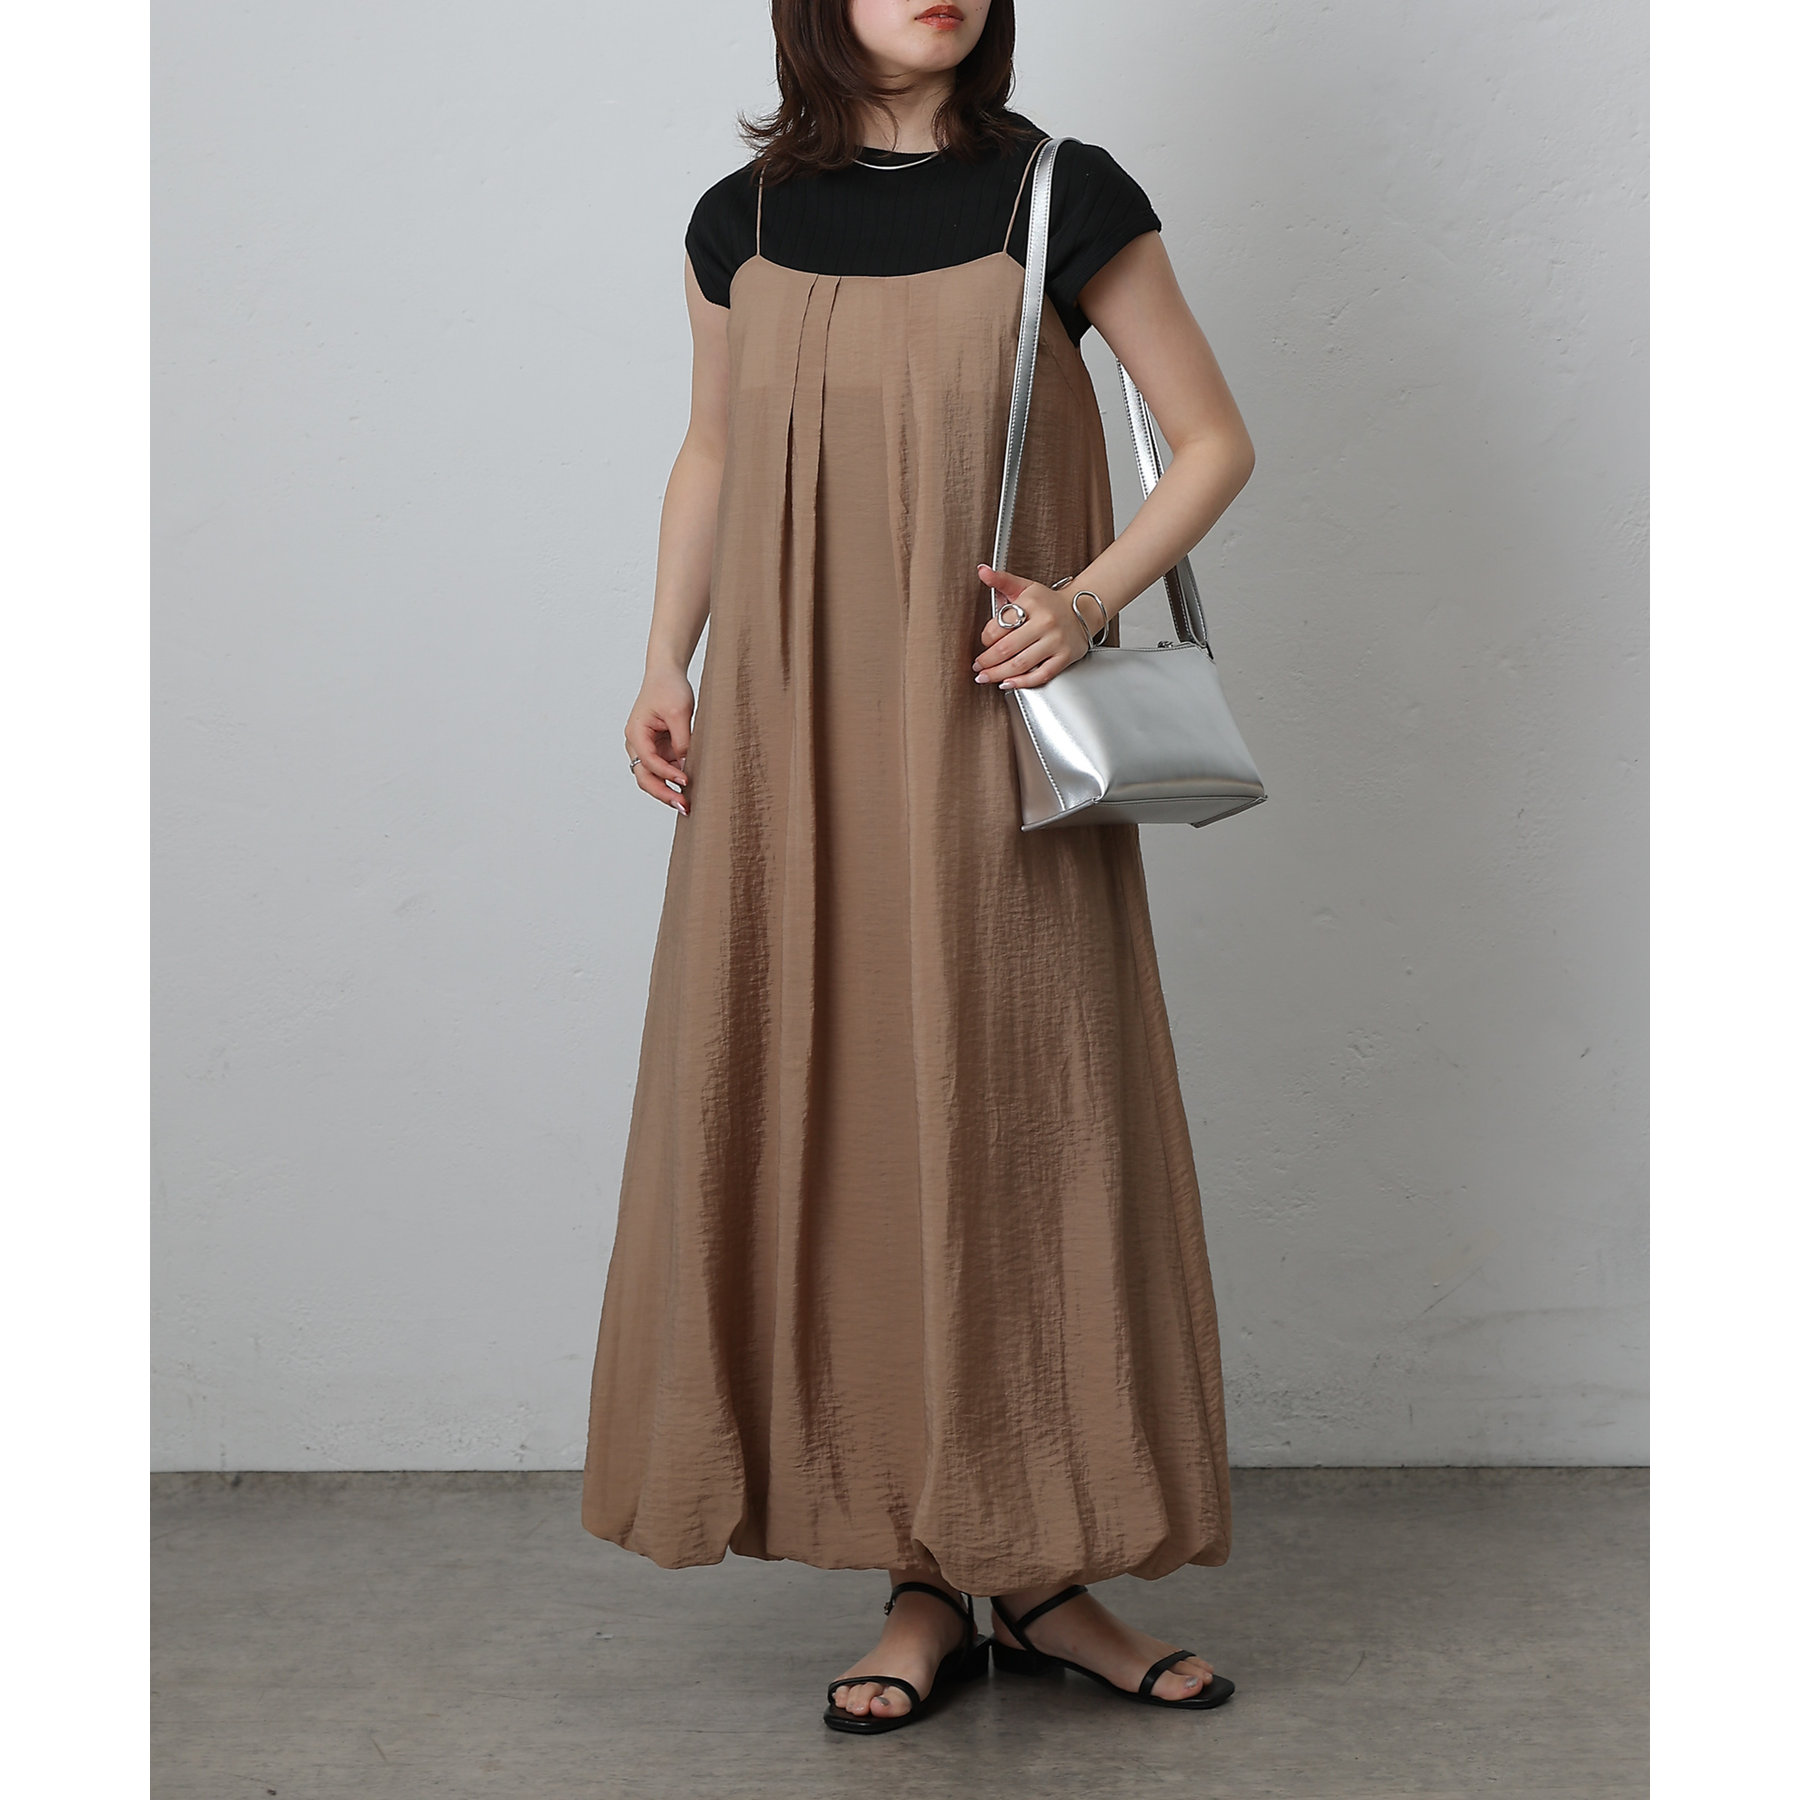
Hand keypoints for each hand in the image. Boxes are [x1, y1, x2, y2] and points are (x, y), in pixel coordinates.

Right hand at [624, 668, 693, 814]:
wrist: (667, 674)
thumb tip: (686, 766)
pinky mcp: (658, 750)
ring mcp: (647, 748)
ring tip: (687, 805)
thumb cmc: (669, 688)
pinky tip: (688, 791)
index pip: (648, 761)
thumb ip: (682, 740)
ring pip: (653, 778)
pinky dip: (673, 781)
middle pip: (644, 777)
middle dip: (663, 793)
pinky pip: (663, 771)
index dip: (666, 774)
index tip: (685, 780)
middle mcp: (637, 744)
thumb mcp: (679, 712)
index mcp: (636, 733)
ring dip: (668, 791)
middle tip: (683, 806)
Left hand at [972, 566, 1100, 689]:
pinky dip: (1022, 682)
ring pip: (1021, 664)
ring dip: (998, 674)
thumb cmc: (1048, 602)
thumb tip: (982, 571)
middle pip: (1007, 648)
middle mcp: (1045, 622)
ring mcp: (1056, 641)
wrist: (1081, 609)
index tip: (984, 643)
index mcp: (1032, 603)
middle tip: (978, 666)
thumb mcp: (1025, 587)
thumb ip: (1001, 580)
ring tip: (986, 677)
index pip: (999, 625)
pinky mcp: (1065, 656)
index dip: (986, 638)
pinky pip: (1040, 675)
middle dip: (987, 661)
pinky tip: (1009, 683)